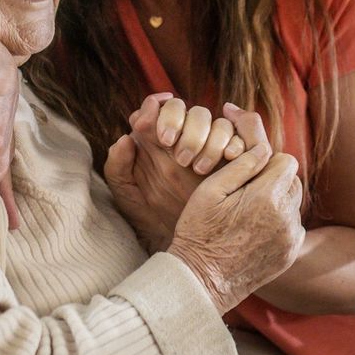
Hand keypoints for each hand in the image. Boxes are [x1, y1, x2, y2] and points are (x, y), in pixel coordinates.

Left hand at [105, 98, 258, 249]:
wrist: (184, 247)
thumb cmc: (152, 218)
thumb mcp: (128, 197)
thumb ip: (117, 168)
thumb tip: (125, 139)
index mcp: (154, 139)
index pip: (155, 108)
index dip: (159, 113)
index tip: (163, 137)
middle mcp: (181, 135)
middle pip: (186, 108)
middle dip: (185, 126)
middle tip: (180, 156)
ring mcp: (208, 143)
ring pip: (212, 119)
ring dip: (208, 138)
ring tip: (200, 167)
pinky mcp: (232, 155)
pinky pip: (237, 136)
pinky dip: (233, 143)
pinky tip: (227, 159)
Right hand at [167, 140, 304, 314]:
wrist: (201, 281)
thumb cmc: (199, 232)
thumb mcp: (210, 191)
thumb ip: (241, 165)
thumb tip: (264, 148)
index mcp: (266, 196)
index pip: (287, 161)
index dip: (269, 162)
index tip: (250, 173)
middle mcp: (285, 217)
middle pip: (294, 181)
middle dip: (275, 180)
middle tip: (247, 193)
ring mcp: (289, 238)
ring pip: (294, 204)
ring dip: (278, 202)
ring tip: (249, 213)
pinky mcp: (289, 254)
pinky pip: (294, 227)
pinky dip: (280, 224)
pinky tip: (255, 231)